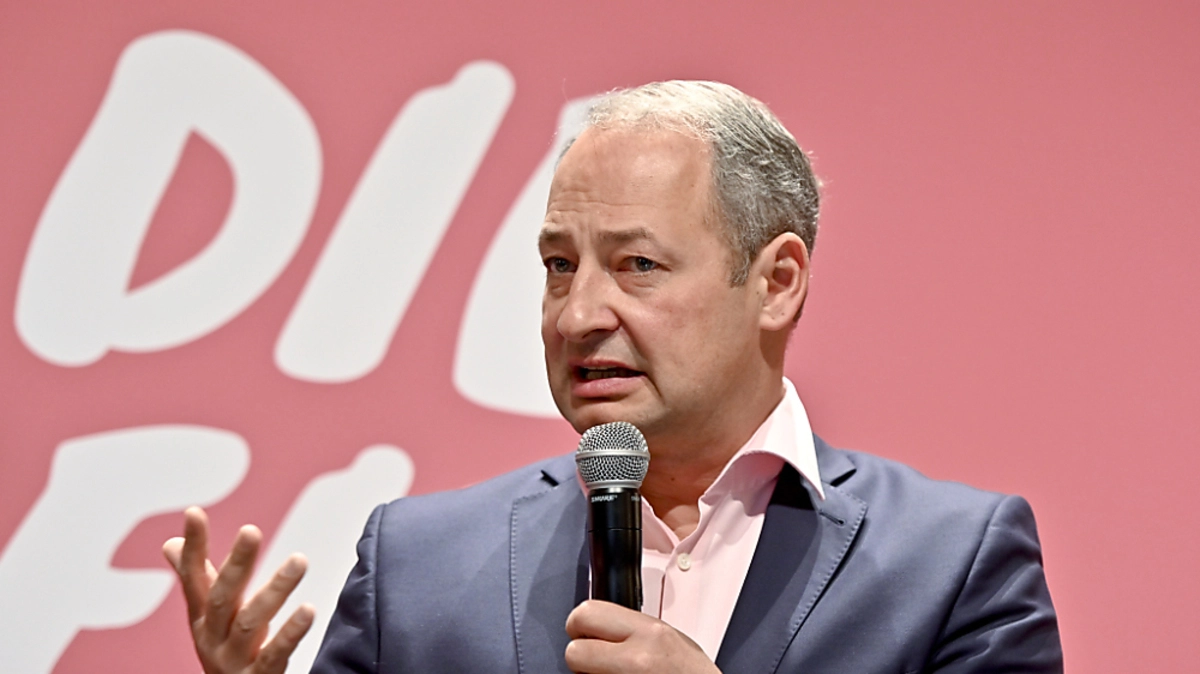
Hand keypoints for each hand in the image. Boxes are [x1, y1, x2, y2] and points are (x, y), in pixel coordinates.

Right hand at [162, 506, 314, 673]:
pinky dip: (290, 633)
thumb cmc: (226, 651)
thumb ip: (196, 580)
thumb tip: (171, 544)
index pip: (193, 577)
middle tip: (251, 531)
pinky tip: (308, 610)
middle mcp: (212, 637)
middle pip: (221, 598)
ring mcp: (233, 659)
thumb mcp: (209, 616)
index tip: (194, 512)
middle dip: (236, 564)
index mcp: (201, 618)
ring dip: (276, 590)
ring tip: (299, 560)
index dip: (193, 547)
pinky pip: (273, 654)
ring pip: (251, 622)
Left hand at [564, 600, 720, 673]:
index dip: (581, 624)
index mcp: (650, 633)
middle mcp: (636, 660)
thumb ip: (636, 629)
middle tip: (592, 658)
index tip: (587, 632)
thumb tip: (602, 623)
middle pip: (574, 651)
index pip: (588, 613)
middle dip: (579, 654)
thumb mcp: (672, 639)